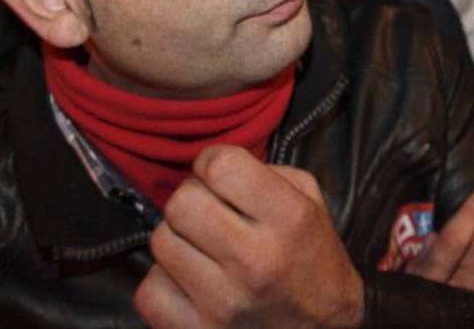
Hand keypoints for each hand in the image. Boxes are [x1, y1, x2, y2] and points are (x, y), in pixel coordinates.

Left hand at [134, 145, 363, 328]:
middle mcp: (256, 261)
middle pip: (181, 203)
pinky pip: (150, 291)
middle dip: (192, 199)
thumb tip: (209, 168)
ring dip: (178, 239)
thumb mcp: (310, 201)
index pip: (221, 166)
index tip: (218, 174)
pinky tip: (190, 280)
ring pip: (161, 242)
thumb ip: (265, 173)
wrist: (322, 328)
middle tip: (208, 212)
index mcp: (289, 220)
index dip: (212, 161)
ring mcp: (224, 302)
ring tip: (203, 248)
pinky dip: (164, 282)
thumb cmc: (312, 257)